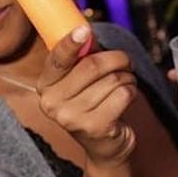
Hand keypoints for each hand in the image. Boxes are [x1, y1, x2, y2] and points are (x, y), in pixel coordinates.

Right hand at [37, 26, 137, 167]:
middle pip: (92, 65)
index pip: (58, 59)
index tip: (84, 30)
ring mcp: (71, 118)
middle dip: (118, 59)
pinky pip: (123, 95)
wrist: (104, 146)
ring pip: (113, 79)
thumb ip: (81, 57)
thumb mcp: (81, 80)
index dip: (71, 43)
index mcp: (46, 86)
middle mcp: (52, 103)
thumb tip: (85, 31)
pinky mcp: (95, 128)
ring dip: (128, 77)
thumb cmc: (94, 104)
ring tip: (125, 84)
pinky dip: (132, 92)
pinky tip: (127, 99)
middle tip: (126, 62)